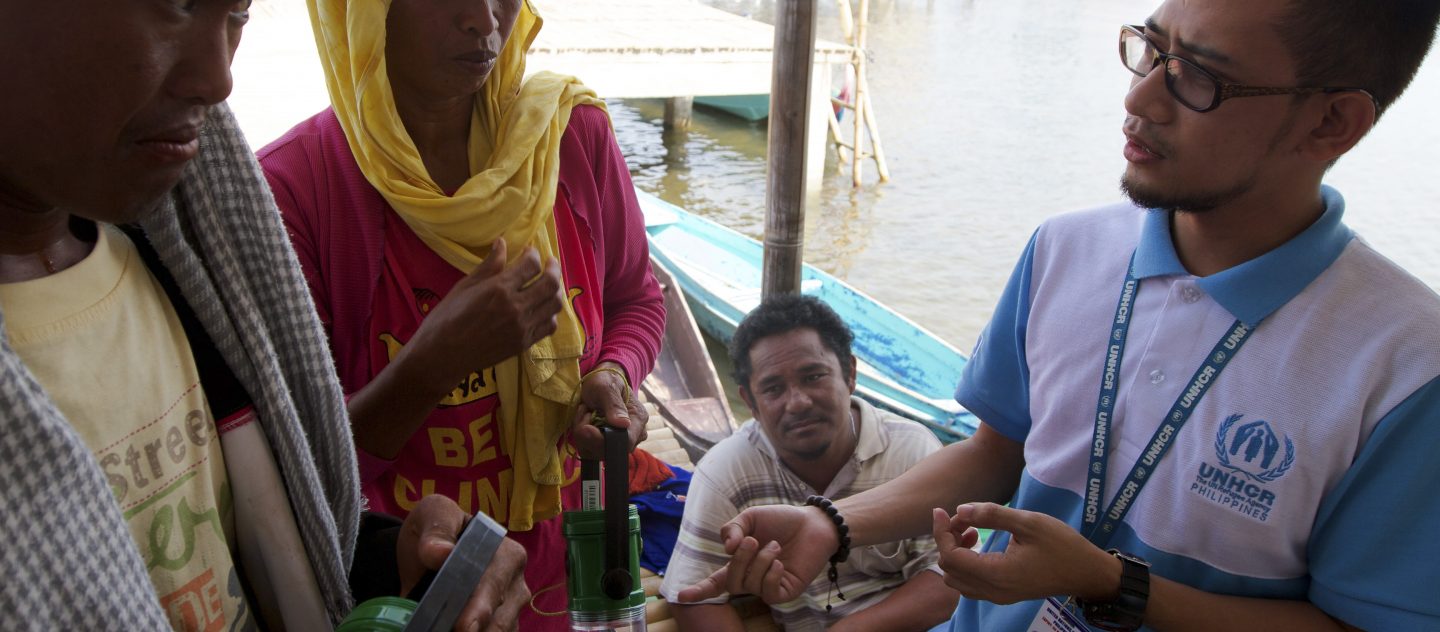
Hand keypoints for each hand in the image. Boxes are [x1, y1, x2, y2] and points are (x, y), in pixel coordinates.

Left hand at [398, 496, 529, 631]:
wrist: (429, 550)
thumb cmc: (437, 531)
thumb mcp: (433, 516)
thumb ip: (437, 531)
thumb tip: (441, 553)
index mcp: (508, 554)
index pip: (494, 584)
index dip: (479, 607)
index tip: (463, 626)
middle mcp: (516, 584)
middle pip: (500, 616)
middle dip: (476, 629)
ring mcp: (511, 609)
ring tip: (445, 631)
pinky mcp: (502, 627)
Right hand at [403, 238, 564, 396]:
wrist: (444, 355)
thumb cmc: (448, 317)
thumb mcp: (466, 286)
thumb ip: (489, 265)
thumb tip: (502, 242)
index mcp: (499, 289)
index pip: (531, 265)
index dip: (534, 254)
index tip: (529, 252)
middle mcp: (516, 307)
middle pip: (551, 283)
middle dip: (554, 268)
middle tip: (550, 263)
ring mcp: (523, 327)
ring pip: (555, 304)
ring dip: (556, 290)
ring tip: (549, 284)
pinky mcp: (524, 343)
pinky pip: (550, 325)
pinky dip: (551, 313)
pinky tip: (543, 308)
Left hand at [570, 362, 646, 458]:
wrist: (601, 382)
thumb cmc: (605, 380)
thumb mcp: (606, 387)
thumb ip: (614, 405)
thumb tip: (623, 424)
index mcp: (638, 420)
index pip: (624, 442)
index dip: (602, 440)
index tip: (586, 427)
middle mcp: (633, 436)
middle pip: (607, 450)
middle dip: (588, 434)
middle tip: (584, 411)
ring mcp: (618, 443)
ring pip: (594, 452)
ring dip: (582, 433)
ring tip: (585, 412)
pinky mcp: (605, 446)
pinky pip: (589, 450)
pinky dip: (581, 437)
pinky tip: (584, 421)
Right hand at [676, 504, 836, 604]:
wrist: (812, 523)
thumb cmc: (781, 520)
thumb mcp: (751, 518)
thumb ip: (733, 529)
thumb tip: (726, 549)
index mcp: (739, 562)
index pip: (715, 582)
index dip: (698, 590)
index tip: (680, 596)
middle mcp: (751, 577)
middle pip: (730, 581)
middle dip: (739, 560)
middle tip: (753, 540)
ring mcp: (767, 587)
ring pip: (750, 584)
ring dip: (761, 560)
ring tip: (776, 545)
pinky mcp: (784, 592)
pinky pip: (768, 591)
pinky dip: (772, 573)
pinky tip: (780, 561)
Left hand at [930, 503, 1118, 604]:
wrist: (1087, 572)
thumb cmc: (1062, 545)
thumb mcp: (1029, 522)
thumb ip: (992, 515)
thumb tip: (960, 510)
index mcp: (997, 574)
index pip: (950, 557)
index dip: (940, 532)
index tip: (941, 510)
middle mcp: (993, 591)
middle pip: (949, 569)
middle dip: (948, 540)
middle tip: (964, 518)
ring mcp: (998, 596)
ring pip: (956, 580)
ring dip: (955, 553)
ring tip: (973, 530)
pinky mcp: (1003, 594)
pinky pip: (970, 584)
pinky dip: (966, 564)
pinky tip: (980, 545)